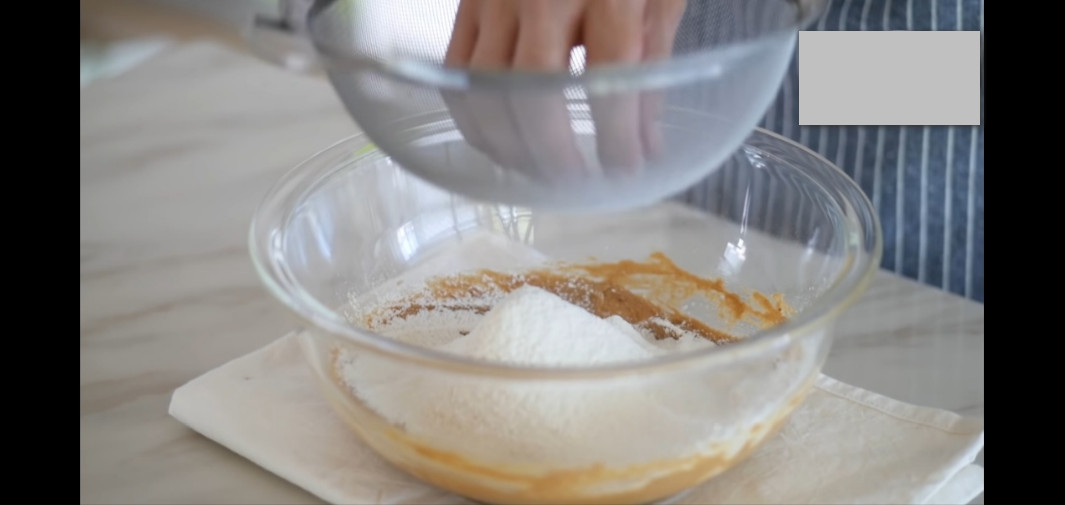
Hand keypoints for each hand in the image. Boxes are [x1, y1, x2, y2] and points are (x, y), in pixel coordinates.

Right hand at [442, 0, 686, 182]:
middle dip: (553, 154)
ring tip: (535, 169)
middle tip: (573, 181)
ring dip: (508, 146)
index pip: (610, 78)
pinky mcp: (467, 0)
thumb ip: (652, 64)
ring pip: (485, 91)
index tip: (626, 168)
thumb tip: (647, 142)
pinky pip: (457, 73)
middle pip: (533, 94)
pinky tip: (498, 137)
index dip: (617, 136)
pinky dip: (473, 116)